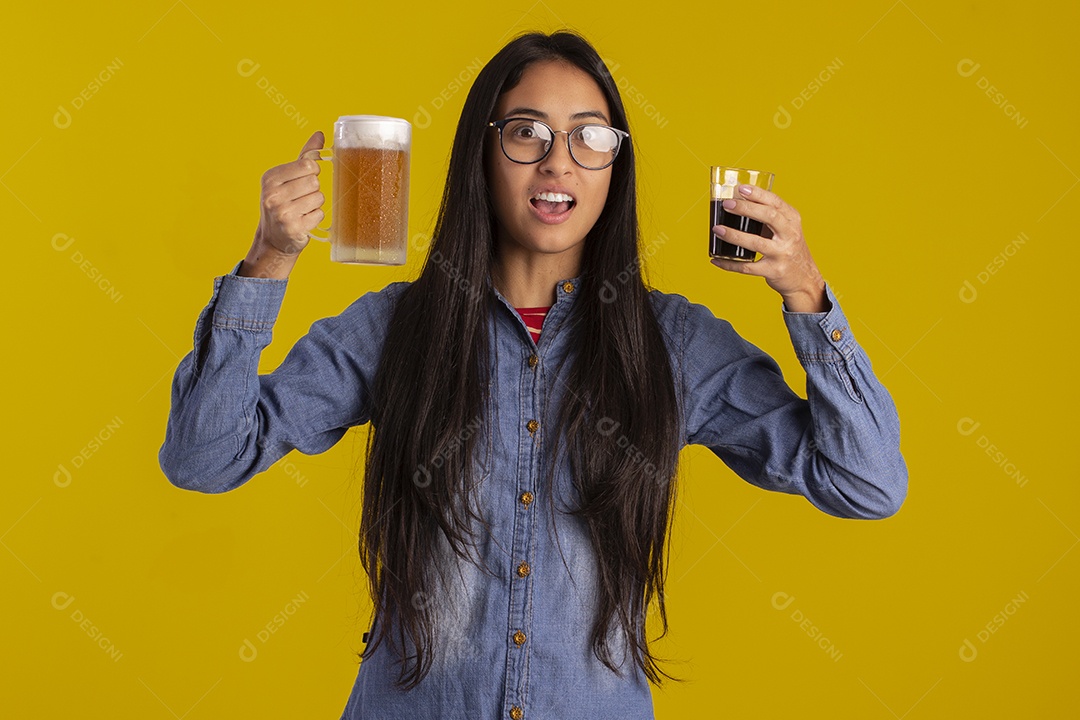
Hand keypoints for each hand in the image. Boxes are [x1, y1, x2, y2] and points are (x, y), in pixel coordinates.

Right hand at [253, 131, 325, 256]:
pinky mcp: (293, 228)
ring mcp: (282, 212)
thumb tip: (320, 134)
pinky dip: (315, 218)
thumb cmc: (284, 202)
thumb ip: (305, 156)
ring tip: (301, 210)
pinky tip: (303, 220)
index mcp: (270, 177)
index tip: (302, 181)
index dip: (311, 173)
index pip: (308, 165)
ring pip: (319, 198)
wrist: (274, 238)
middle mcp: (273, 194)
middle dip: (313, 190)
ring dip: (315, 205)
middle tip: (300, 199)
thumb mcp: (288, 177)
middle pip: (314, 182)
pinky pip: (319, 215)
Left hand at [710, 184, 828, 312]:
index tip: (741, 188)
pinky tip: (717, 259)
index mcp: (792, 221)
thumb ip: (770, 217)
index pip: (776, 202)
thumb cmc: (790, 249)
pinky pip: (747, 267)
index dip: (758, 194)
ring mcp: (782, 254)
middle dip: (746, 208)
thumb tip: (738, 202)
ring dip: (734, 235)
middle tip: (727, 204)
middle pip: (769, 216)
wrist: (804, 278)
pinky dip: (729, 263)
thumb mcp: (787, 229)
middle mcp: (790, 235)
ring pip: (756, 243)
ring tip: (717, 229)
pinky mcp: (773, 271)